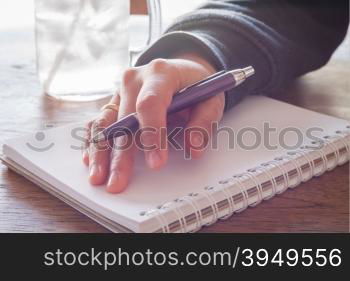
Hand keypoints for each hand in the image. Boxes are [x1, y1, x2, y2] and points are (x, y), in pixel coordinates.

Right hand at [83, 54, 224, 192]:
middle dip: (122, 155)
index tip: (157, 162)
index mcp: (161, 73)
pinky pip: (99, 122)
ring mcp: (121, 91)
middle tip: (119, 181)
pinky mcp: (114, 102)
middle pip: (124, 120)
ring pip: (105, 123)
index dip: (152, 134)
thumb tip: (193, 147)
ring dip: (101, 151)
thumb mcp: (211, 98)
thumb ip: (204, 121)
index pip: (150, 104)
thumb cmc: (194, 84)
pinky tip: (90, 159)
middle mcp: (135, 79)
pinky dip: (94, 141)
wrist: (181, 70)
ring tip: (98, 177)